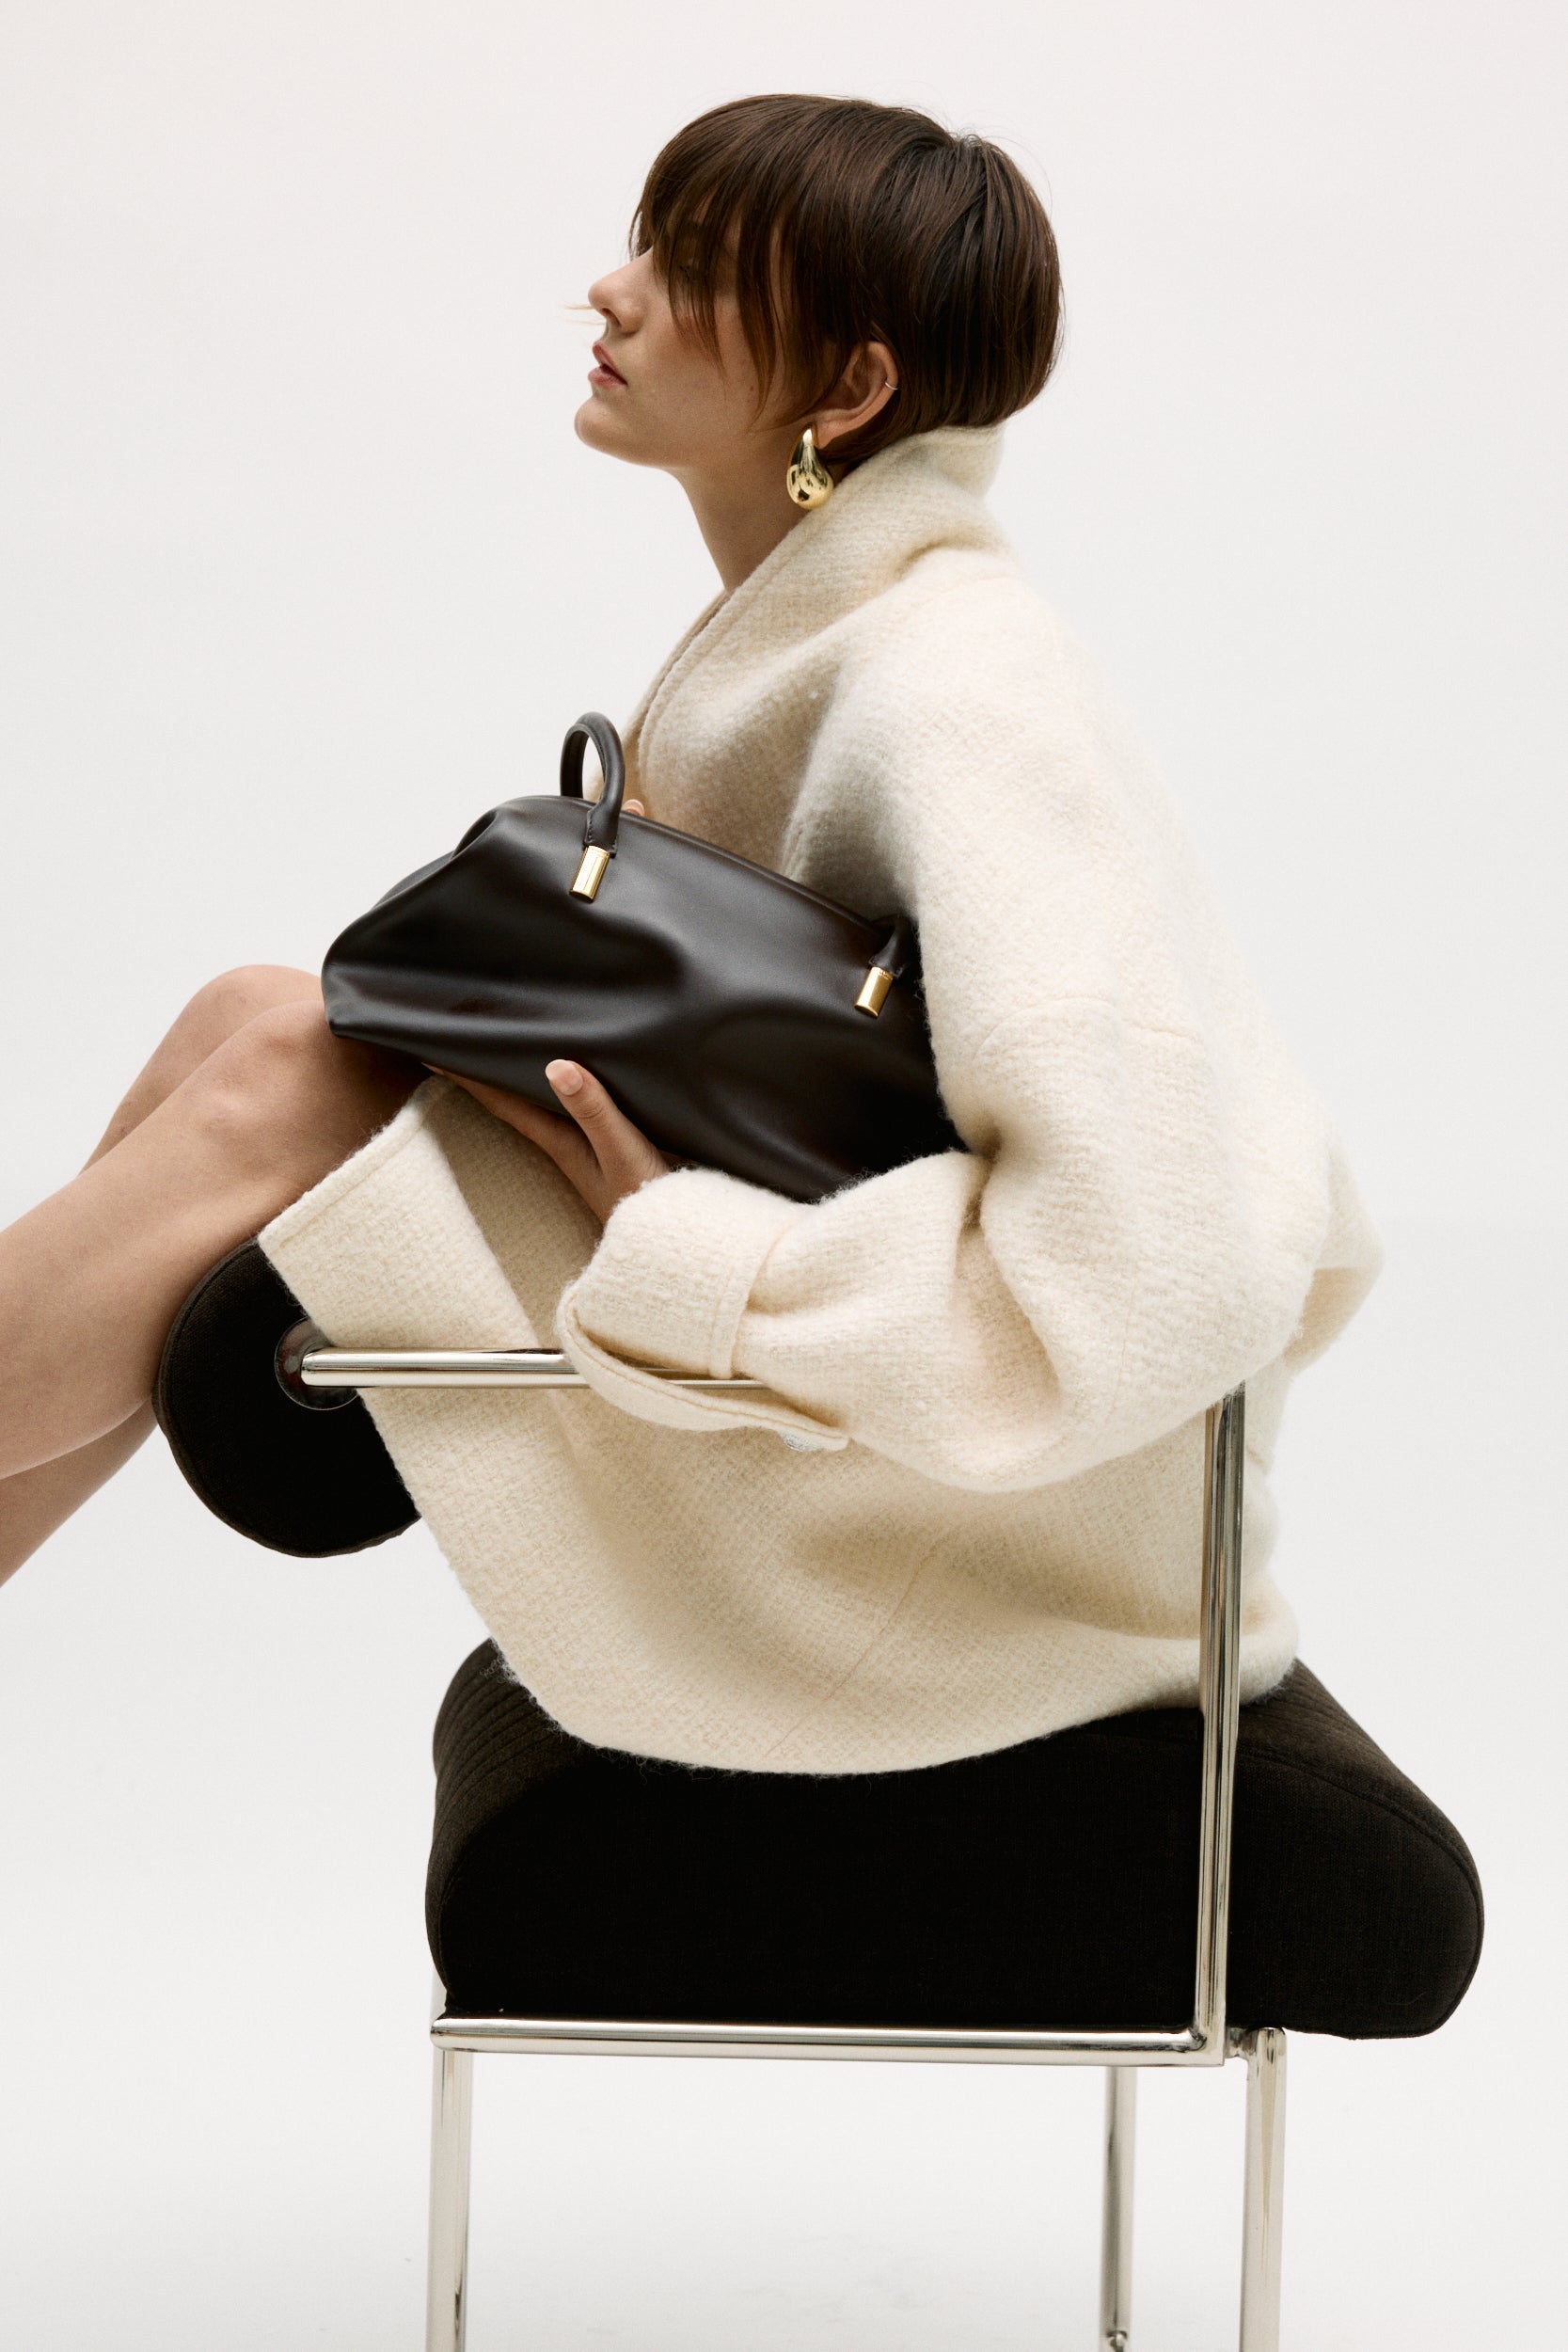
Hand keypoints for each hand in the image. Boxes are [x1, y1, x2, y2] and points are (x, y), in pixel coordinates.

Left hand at [440, 1061, 670, 1226]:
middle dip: (486, 1076)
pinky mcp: (606, 1153)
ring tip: (500, 1058)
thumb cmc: (646, 1199)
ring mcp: (585, 1152)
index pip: (504, 1104)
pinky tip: (564, 1086)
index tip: (433, 1053)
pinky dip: (556, 1094)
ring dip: (518, 1085)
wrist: (674, 1243)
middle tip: (462, 1044)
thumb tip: (554, 1066)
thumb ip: (592, 1108)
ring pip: (539, 1109)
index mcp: (560, 1142)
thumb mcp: (621, 1149)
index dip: (469, 1079)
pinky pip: (568, 1114)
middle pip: (514, 1104)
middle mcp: (565, 1146)